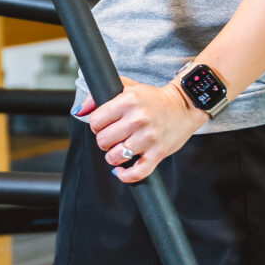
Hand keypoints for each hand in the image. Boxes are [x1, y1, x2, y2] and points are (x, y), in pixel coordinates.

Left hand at [76, 79, 207, 183]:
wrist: (185, 105)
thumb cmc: (154, 99)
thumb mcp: (127, 88)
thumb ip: (100, 96)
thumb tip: (80, 110)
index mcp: (128, 101)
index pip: (95, 121)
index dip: (96, 125)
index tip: (104, 125)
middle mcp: (138, 119)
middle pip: (102, 141)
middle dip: (104, 141)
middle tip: (114, 137)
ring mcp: (149, 138)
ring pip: (115, 157)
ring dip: (114, 157)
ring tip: (120, 149)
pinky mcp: (158, 153)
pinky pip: (135, 173)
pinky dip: (125, 176)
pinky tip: (122, 171)